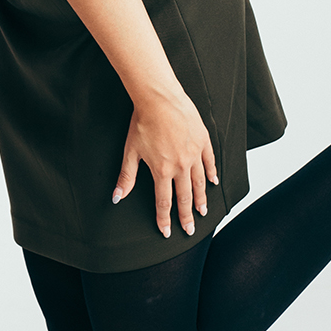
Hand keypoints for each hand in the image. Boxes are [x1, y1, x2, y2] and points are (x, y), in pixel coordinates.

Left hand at [113, 86, 217, 239]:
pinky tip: (213, 182)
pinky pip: (209, 162)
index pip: (164, 202)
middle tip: (190, 230)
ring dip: (201, 199)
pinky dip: (212, 173)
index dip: (165, 219)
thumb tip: (117, 197)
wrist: (159, 98)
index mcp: (162, 170)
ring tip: (203, 212)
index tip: (168, 232)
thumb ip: (127, 176)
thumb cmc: (143, 122)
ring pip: (199, 182)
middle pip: (185, 197)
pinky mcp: (202, 141)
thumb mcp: (130, 151)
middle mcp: (181, 166)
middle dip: (187, 216)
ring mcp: (194, 154)